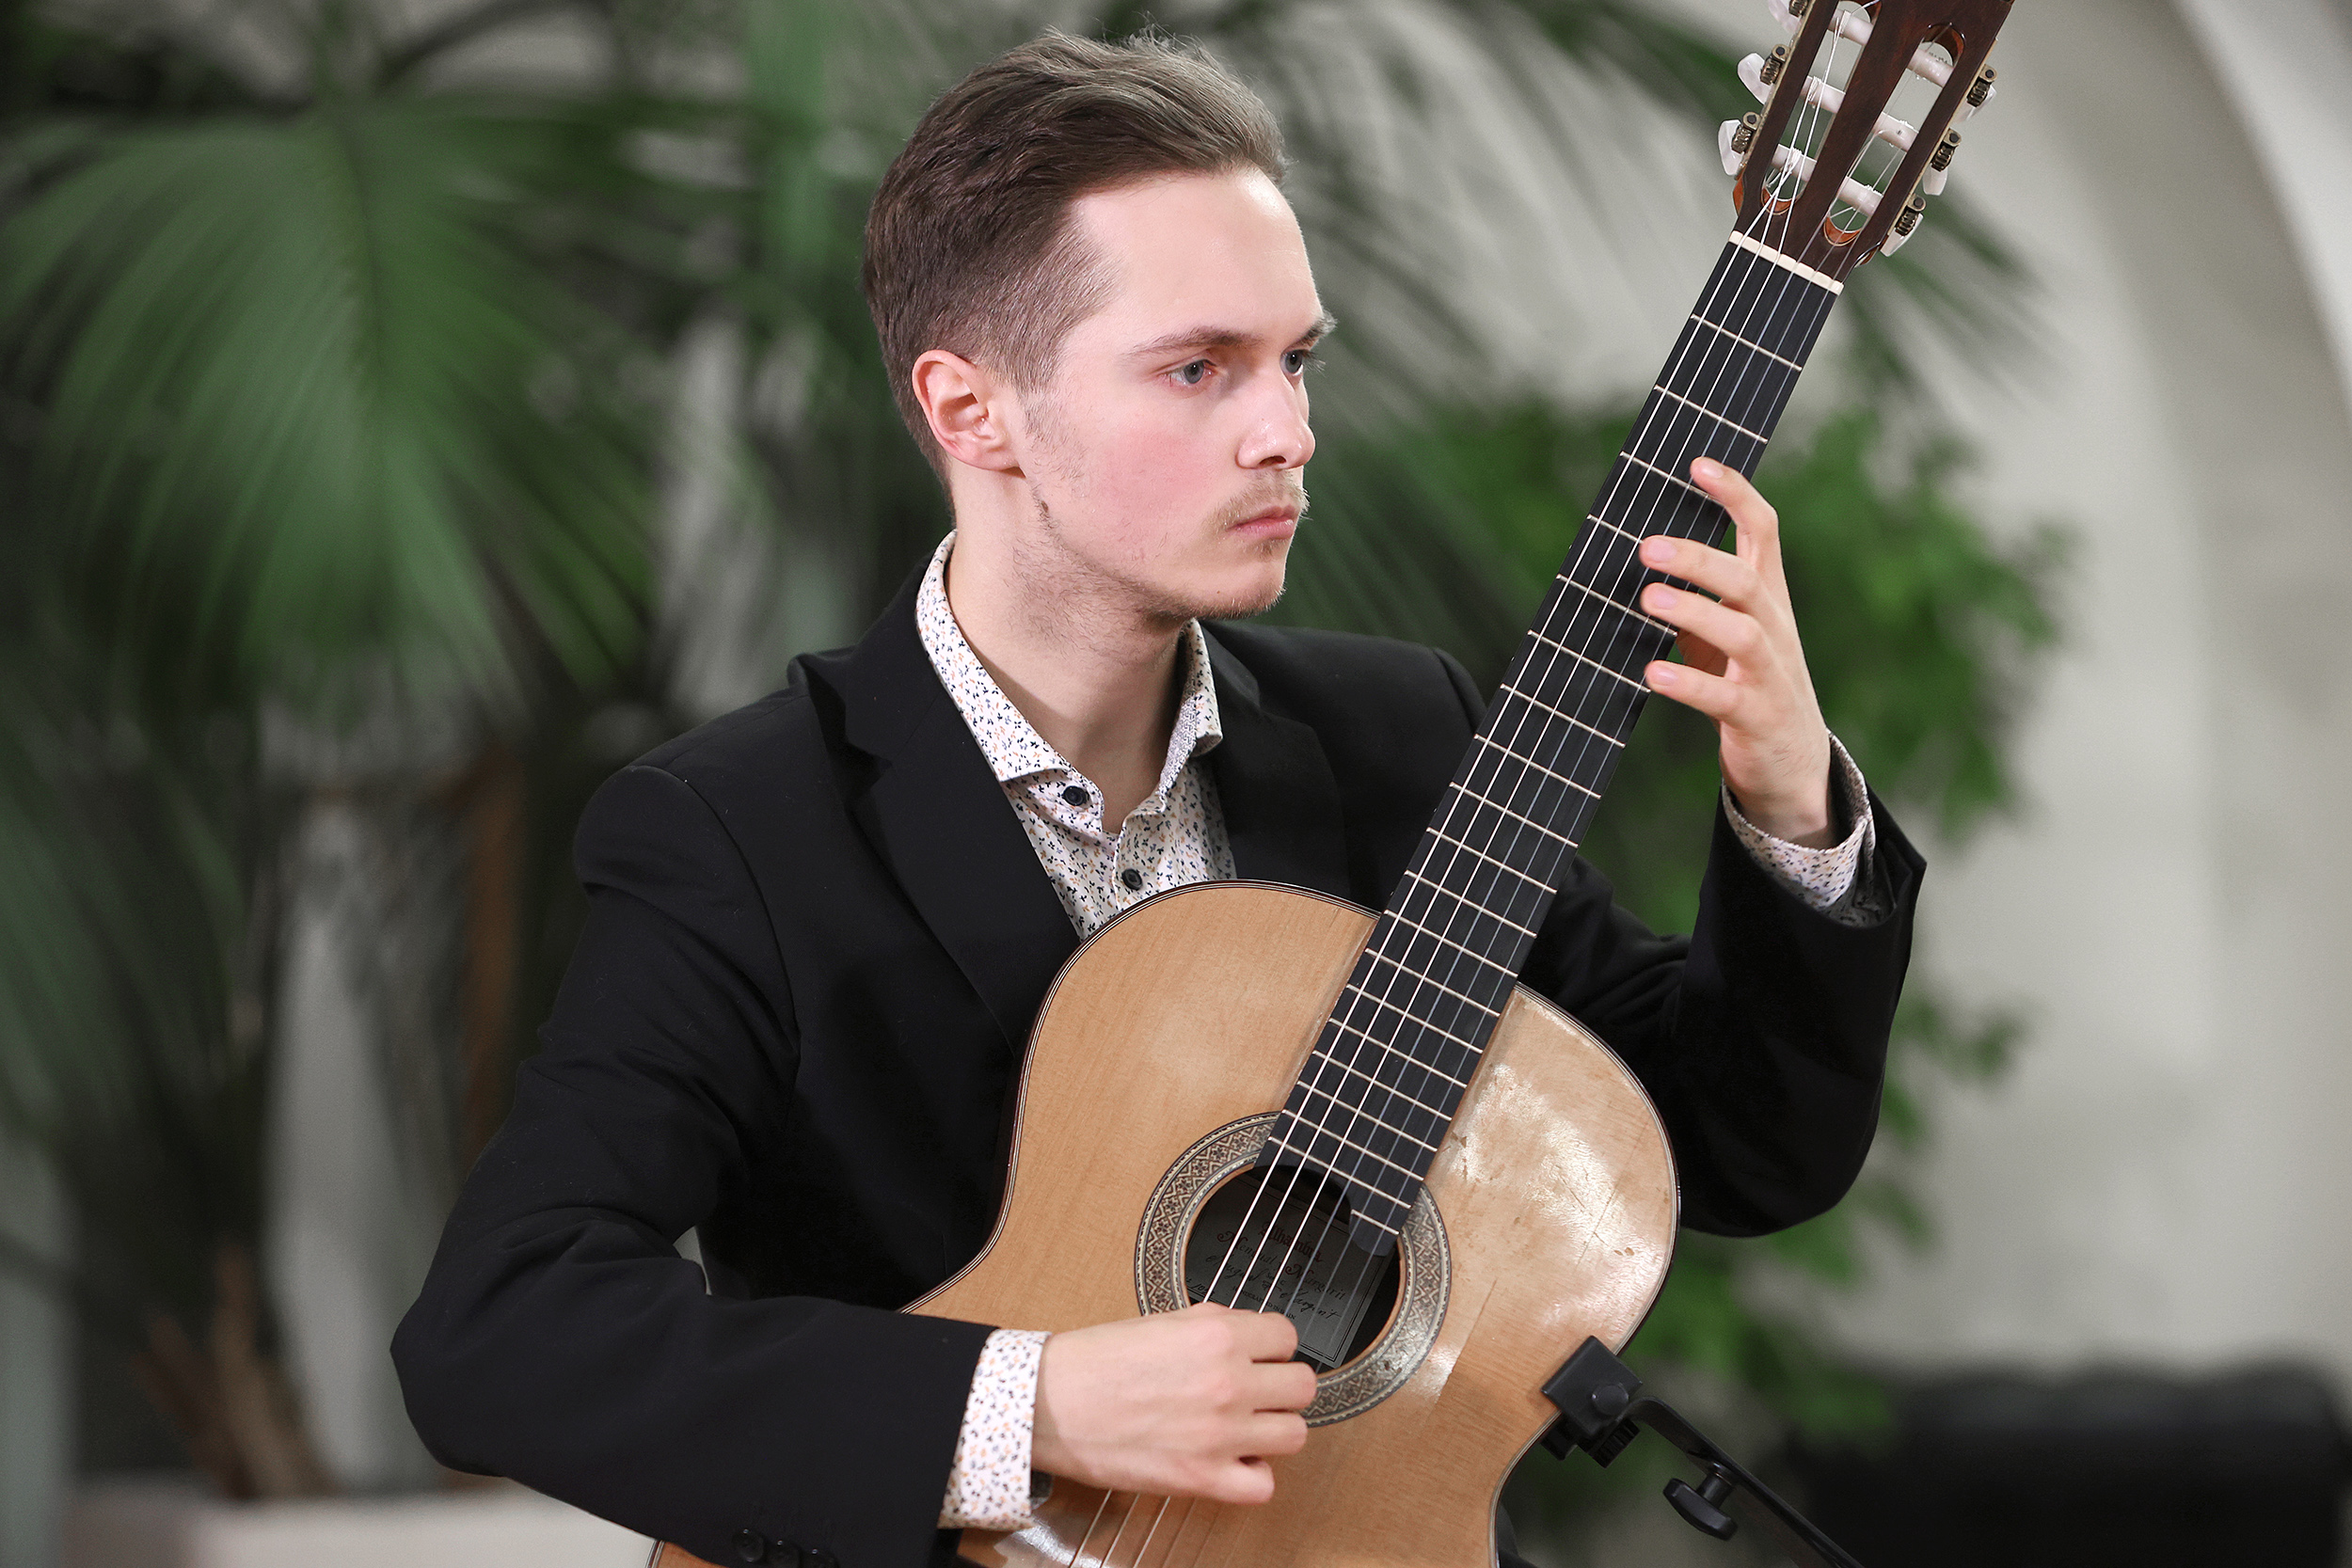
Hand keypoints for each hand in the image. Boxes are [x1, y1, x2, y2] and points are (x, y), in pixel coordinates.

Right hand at [1030, 1303, 1316, 1503]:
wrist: (1051, 1404)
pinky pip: (1264, 1486)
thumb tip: (1246, 1332)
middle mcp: (1228, 1384)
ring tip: (1245, 1427)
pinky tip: (1231, 1460)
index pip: (1288, 1337)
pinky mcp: (1203, 1478)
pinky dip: (1253, 1476)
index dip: (1273, 1347)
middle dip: (1280, 1387)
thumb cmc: (1095, 1362)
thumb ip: (1214, 1324)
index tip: (1261, 1356)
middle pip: (1303, 1387)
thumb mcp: (1162, 1320)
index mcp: (1218, 1337)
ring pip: (1295, 1435)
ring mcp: (1220, 1435)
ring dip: (1273, 1430)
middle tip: (1257, 1391)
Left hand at [1636, 458, 1834, 845]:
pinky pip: (1723, 698)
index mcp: (1767, 597)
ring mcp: (1770, 674)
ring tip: (1648, 599)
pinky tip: (1652, 673)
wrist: (1793, 763)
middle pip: (1747, 579)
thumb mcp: (1726, 632)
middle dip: (1699, 558)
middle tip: (1646, 547)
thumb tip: (1632, 555)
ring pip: (1741, 633)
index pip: (1765, 531)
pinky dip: (1688, 683)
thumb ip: (1694, 595)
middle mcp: (1774, 627)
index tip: (1697, 464)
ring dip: (1694, 612)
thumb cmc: (1745, 683)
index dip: (1736, 494)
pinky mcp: (1757, 718)